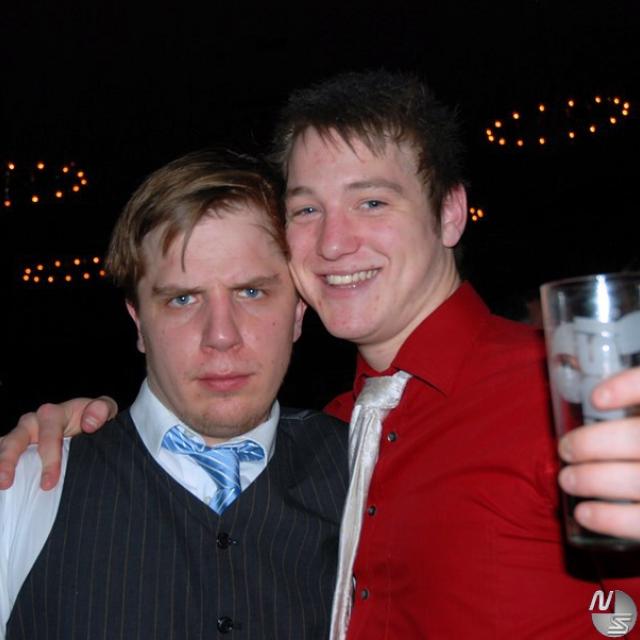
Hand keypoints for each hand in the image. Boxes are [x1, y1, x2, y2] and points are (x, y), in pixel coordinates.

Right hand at [0, 396, 117, 490]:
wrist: (88, 424)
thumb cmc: (94, 418)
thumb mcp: (104, 409)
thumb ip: (102, 409)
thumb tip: (89, 423)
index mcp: (53, 414)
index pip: (48, 436)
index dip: (49, 459)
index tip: (49, 482)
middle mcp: (33, 423)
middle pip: (16, 440)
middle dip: (8, 460)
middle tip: (5, 482)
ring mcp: (21, 436)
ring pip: (5, 447)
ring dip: (0, 465)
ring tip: (0, 484)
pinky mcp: (16, 449)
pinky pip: (3, 456)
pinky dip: (2, 468)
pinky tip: (3, 486)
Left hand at [558, 367, 639, 539]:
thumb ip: (638, 393)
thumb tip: (588, 385)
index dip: (628, 386)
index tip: (596, 398)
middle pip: (638, 438)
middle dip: (593, 443)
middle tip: (566, 448)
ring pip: (637, 481)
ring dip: (594, 480)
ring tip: (568, 479)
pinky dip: (611, 519)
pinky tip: (584, 513)